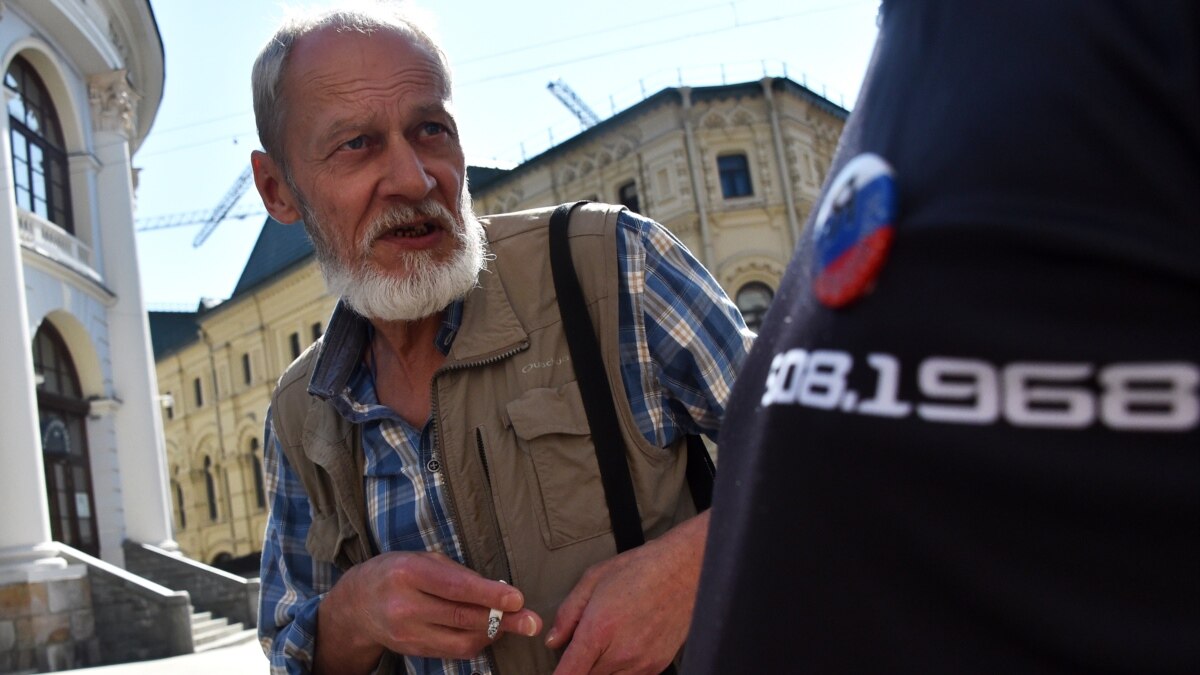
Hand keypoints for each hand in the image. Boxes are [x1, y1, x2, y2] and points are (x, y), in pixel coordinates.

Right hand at [314, 551, 542, 673]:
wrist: (358, 604)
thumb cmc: (398, 572)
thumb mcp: (424, 559)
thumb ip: (459, 574)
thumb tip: (500, 591)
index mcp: (408, 572)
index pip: (455, 587)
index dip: (489, 595)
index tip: (517, 599)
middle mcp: (404, 605)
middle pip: (461, 618)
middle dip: (503, 621)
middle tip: (532, 621)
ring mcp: (407, 633)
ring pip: (461, 641)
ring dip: (493, 633)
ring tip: (511, 622)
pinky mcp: (412, 651)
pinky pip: (454, 652)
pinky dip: (476, 642)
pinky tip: (488, 630)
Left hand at [546, 513, 708, 674]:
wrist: (686, 571)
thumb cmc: (641, 568)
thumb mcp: (594, 579)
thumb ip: (568, 614)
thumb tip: (553, 641)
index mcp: (600, 630)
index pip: (569, 674)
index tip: (557, 671)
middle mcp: (621, 653)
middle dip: (579, 664)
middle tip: (585, 641)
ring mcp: (641, 664)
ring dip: (600, 667)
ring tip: (608, 639)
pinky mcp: (657, 667)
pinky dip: (620, 668)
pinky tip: (625, 643)